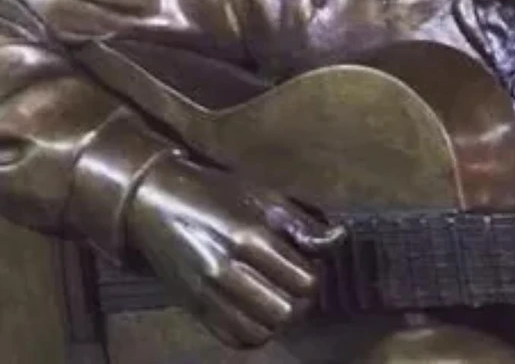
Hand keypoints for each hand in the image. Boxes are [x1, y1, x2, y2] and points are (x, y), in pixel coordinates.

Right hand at [125, 155, 344, 348]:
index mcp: (249, 238)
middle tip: (296, 281)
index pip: (305, 280)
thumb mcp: (265, 197)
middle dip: (301, 299)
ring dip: (278, 318)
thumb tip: (339, 238)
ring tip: (278, 296)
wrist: (156, 204)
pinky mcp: (194, 309)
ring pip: (263, 331)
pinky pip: (235, 339)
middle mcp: (226, 271)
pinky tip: (258, 310)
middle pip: (286, 312)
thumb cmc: (217, 194)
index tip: (309, 261)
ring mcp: (206, 294)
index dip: (316, 273)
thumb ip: (303, 224)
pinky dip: (255, 331)